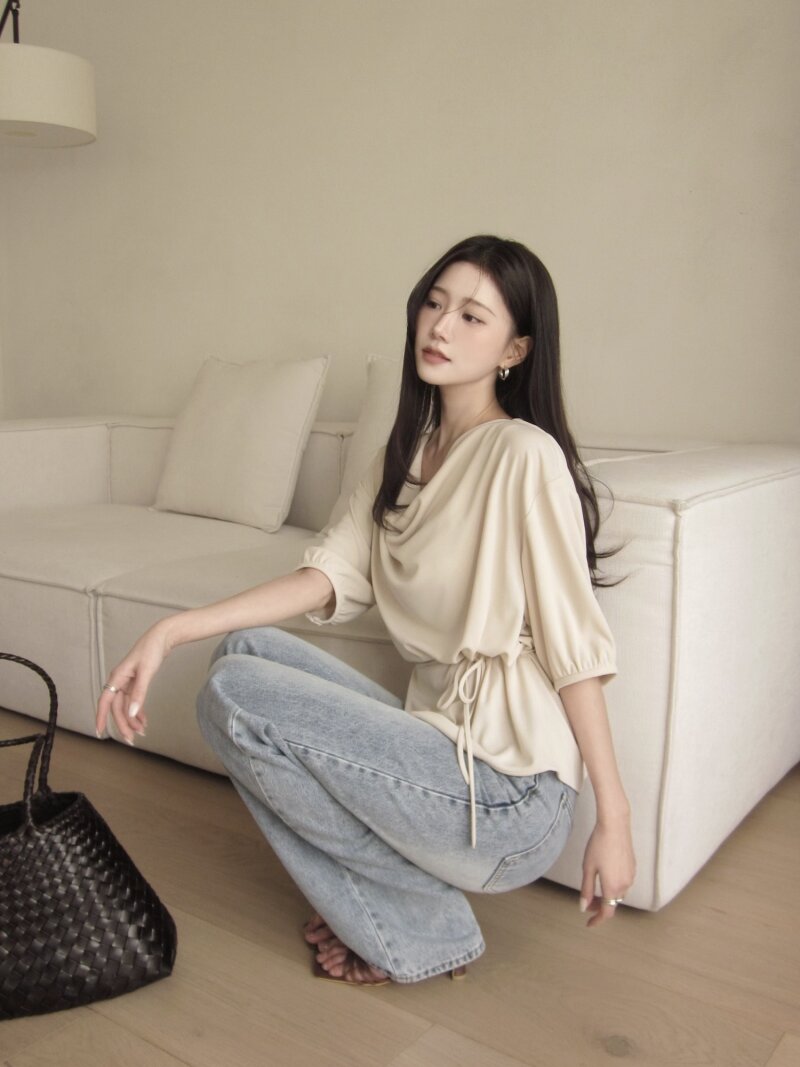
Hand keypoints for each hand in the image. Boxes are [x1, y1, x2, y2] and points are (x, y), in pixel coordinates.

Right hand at [96, 621, 172, 744]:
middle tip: (131, 740)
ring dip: (132, 720)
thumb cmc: (151, 650)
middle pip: (117, 708)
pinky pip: (133, 702)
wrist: (161, 637)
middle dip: (123, 725)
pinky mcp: (135, 683)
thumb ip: (139, 693)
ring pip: (126, 707)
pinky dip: (138, 712)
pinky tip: (144, 721)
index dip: (101, 717)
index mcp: (117, 677)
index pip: (104, 701)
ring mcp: (127, 683)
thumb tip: (133, 713)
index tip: (99, 732)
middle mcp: (119, 681)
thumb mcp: (146, 672)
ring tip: (142, 733)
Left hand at [579, 816, 635, 927]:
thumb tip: (584, 907)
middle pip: (613, 903)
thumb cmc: (599, 844)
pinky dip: (614, 885)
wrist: (615, 825)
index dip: (597, 920)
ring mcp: (631, 875)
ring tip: (594, 888)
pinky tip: (605, 875)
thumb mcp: (588, 868)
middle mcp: (625, 884)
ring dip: (607, 895)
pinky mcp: (633, 867)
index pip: (607, 912)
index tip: (589, 923)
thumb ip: (586, 889)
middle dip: (600, 905)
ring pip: (619, 893)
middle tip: (587, 901)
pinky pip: (624, 883)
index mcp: (613, 886)